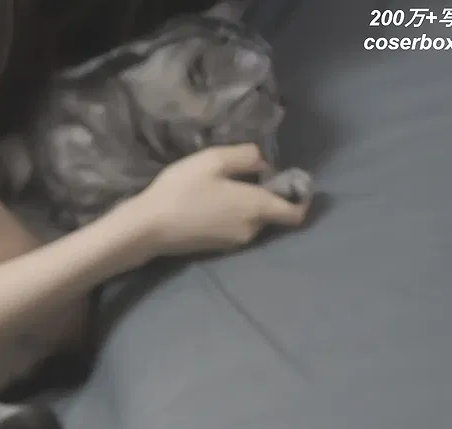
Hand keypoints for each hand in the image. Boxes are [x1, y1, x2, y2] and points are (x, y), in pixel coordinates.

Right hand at [115, 143, 311, 263]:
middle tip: (246, 174)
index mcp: (256, 208)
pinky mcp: (218, 248)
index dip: (301, 198)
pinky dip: (234, 215)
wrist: (149, 227)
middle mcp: (251, 230)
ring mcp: (234, 243)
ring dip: (247, 204)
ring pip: (253, 220)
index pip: (296, 213)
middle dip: (267, 194)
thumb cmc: (183, 189)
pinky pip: (237, 228)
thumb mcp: (216, 159)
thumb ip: (247, 156)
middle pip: (272, 213)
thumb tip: (263, 164)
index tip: (293, 182)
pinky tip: (213, 202)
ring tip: (224, 186)